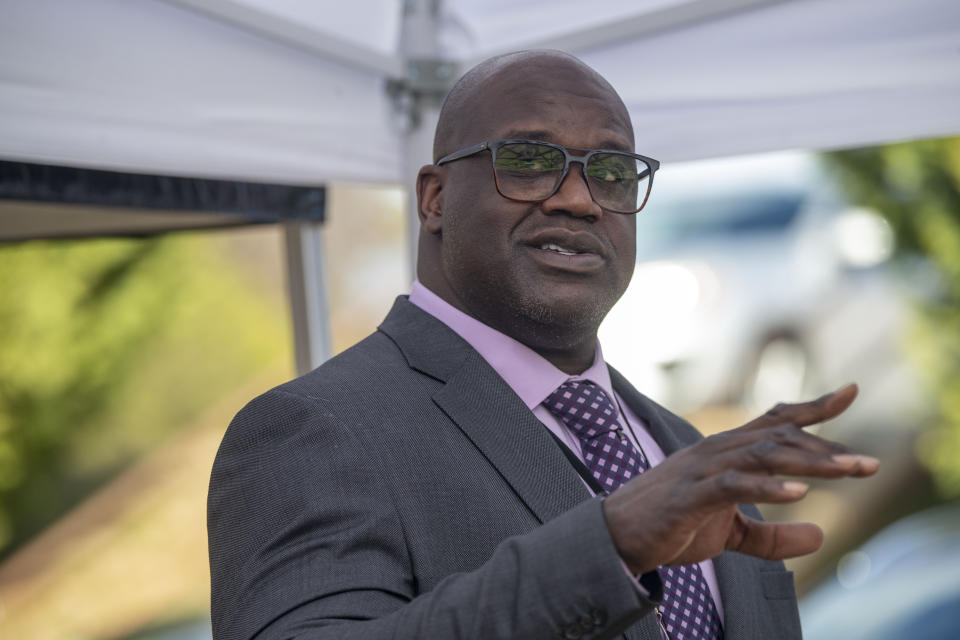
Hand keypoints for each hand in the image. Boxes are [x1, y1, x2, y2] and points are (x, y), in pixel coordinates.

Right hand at [603, 384, 878, 574]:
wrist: (617, 537)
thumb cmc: (670, 527)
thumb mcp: (730, 535)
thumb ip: (772, 535)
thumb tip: (819, 536)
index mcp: (725, 453)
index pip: (774, 421)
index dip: (813, 407)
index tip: (851, 392)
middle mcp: (717, 451)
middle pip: (780, 437)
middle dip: (828, 449)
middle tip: (870, 465)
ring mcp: (703, 469)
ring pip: (764, 454)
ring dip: (810, 463)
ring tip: (849, 472)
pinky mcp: (691, 495)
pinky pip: (734, 485)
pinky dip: (768, 487)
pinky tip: (800, 493)